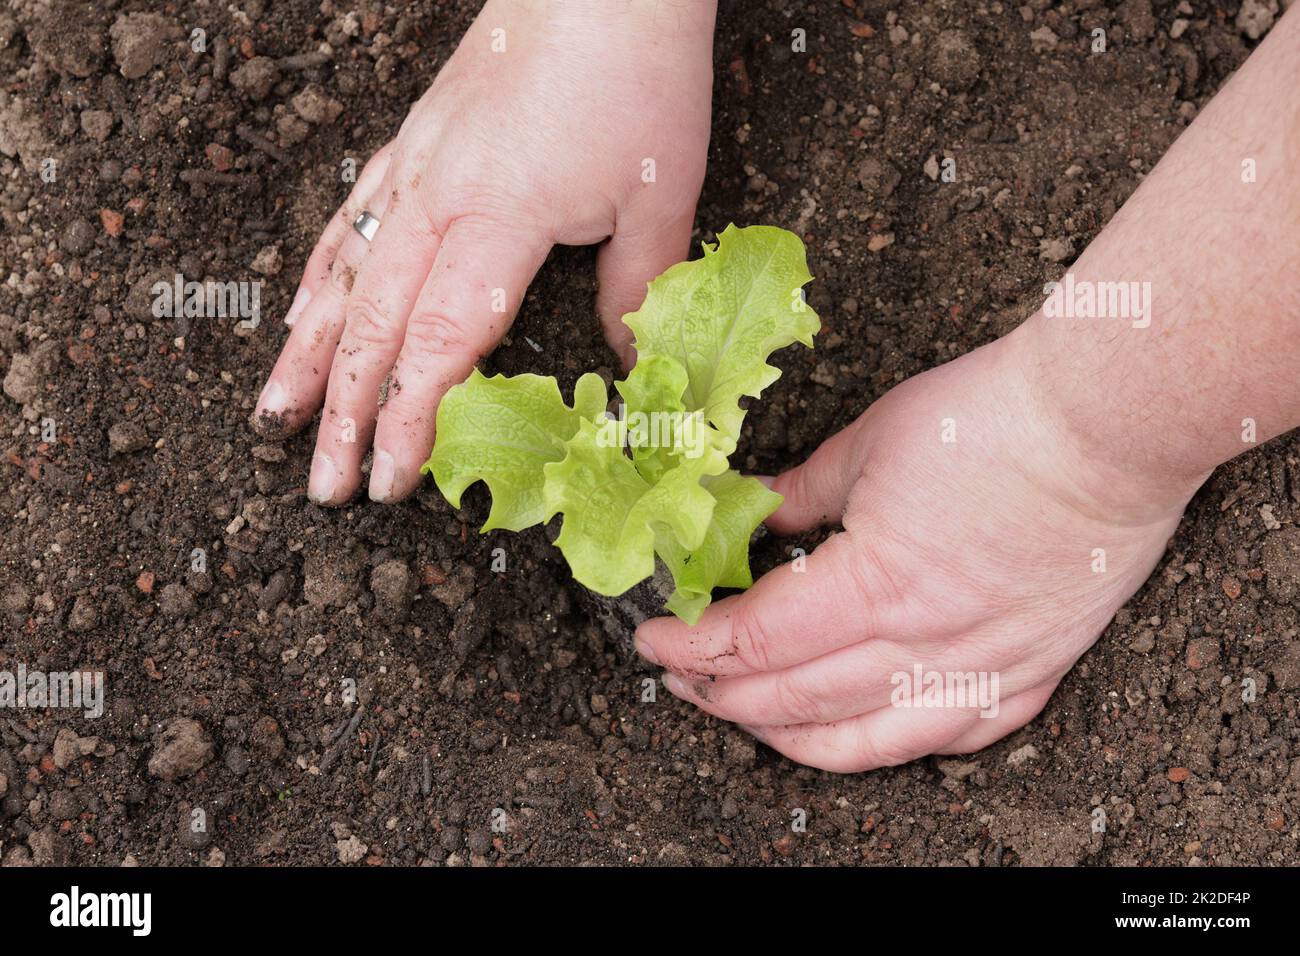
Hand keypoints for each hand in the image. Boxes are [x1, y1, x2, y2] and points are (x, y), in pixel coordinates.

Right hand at [251, 0, 714, 503]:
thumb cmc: (635, 78)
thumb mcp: (659, 198)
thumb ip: (636, 291)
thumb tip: (629, 369)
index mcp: (499, 220)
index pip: (441, 342)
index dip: (410, 420)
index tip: (388, 481)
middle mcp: (439, 200)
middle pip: (375, 327)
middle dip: (344, 414)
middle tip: (322, 485)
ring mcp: (414, 170)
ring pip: (342, 278)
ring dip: (306, 357)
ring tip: (272, 417)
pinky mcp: (411, 146)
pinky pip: (348, 222)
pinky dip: (317, 277)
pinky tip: (297, 314)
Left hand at [635, 327, 1198, 771]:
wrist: (1106, 428)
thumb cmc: (992, 421)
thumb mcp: (869, 443)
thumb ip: (800, 493)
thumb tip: (751, 515)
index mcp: (877, 584)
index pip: (758, 642)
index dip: (695, 646)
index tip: (656, 638)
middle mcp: (927, 645)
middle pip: (796, 700)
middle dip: (724, 695)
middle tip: (682, 678)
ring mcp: (983, 670)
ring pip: (866, 742)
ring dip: (789, 737)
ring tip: (745, 716)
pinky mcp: (1030, 675)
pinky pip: (950, 739)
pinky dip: (888, 745)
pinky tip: (853, 735)